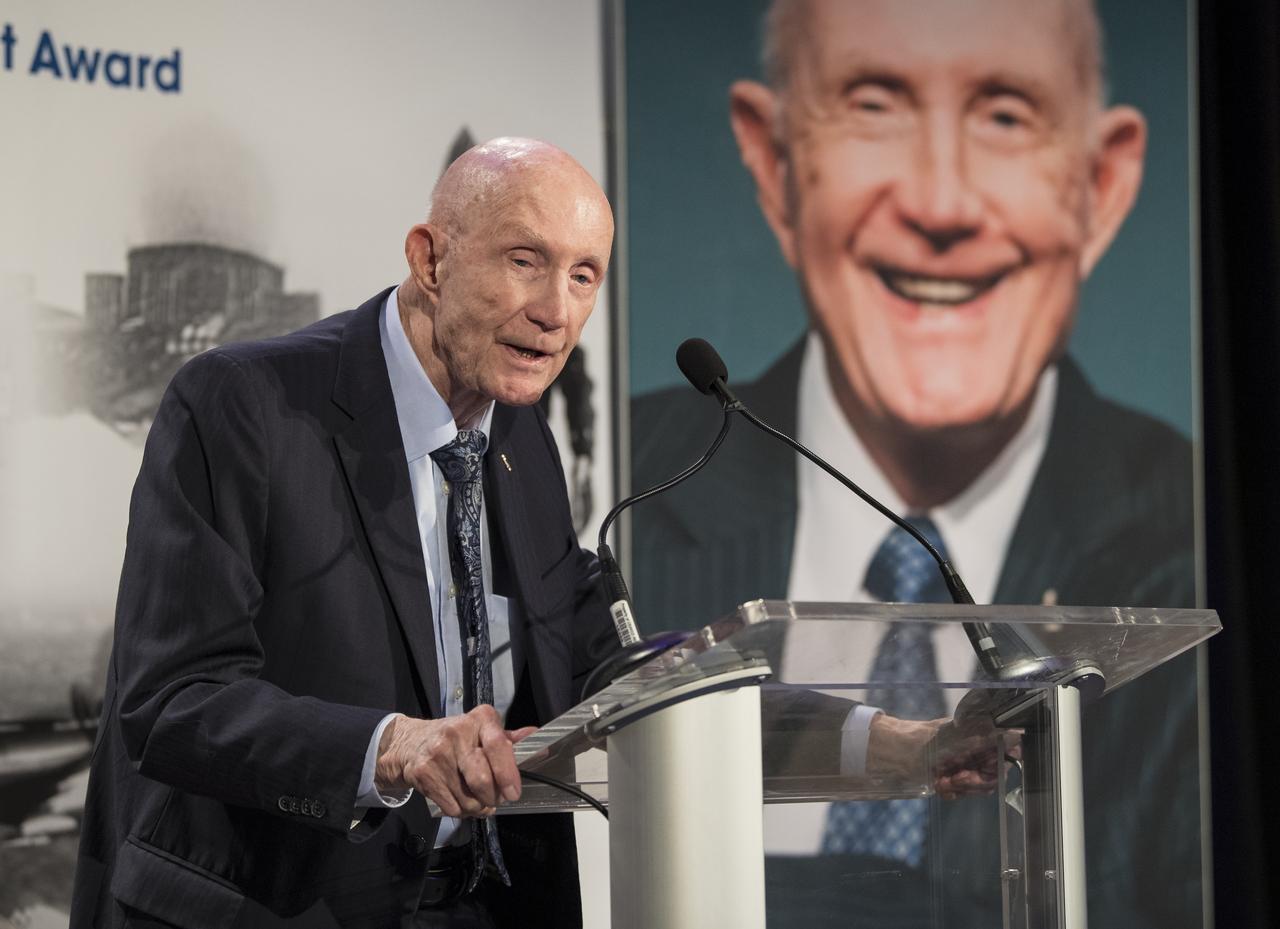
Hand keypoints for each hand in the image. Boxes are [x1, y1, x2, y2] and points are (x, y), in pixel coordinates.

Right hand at [374, 708, 536, 817]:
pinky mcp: (422, 773)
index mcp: (479, 719)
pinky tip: (461, 801)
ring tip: (477, 799)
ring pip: (467, 798)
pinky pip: (451, 807)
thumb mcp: (483, 731)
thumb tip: (537, 737)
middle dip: (492, 797)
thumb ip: (509, 739)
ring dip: (477, 807)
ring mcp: (437, 754)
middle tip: (495, 799)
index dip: (508, 773)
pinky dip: (461, 811)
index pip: (497, 745)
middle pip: (481, 779)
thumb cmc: (456, 738)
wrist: (411, 742)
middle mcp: (457, 733)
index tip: (513, 793)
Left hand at [867, 714, 1006, 798]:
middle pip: (996, 774)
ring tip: (943, 782)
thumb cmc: (924, 740)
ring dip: (962, 788)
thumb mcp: (957, 739)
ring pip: (981, 787)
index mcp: (982, 733)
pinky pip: (964, 793)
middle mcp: (978, 748)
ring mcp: (967, 764)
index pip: (1011, 750)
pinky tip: (939, 785)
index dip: (1002, 763)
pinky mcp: (955, 778)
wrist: (893, 754)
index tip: (986, 769)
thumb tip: (1016, 734)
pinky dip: (952, 792)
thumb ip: (988, 737)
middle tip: (957, 779)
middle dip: (976, 781)